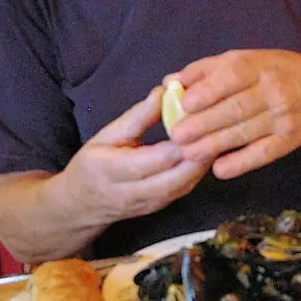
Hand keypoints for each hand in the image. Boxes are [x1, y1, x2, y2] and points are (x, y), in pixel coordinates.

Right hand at [60, 87, 209, 225]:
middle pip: (175, 177)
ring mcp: (150, 204)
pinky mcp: (162, 207)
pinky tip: (209, 150)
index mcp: (113, 171)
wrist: (83, 205)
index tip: (197, 119)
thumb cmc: (93, 164)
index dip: (179, 142)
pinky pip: (185, 188)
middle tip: (217, 128)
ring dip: (204, 161)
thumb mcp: (106, 135)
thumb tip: (164, 93)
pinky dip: (199, 169)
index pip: (154, 159)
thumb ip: (137, 117)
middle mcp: (133, 193)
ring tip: (217, 135)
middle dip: (199, 153)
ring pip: (185, 185)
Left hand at [168, 49, 300, 180]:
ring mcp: (283, 118)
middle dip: (204, 124)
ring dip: (215, 145)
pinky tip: (219, 169)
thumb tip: (172, 81)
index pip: (233, 76)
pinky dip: (240, 163)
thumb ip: (207, 70)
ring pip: (245, 133)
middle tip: (177, 136)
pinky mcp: (288, 141)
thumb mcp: (246, 60)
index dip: (209, 91)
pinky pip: (262, 154)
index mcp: (259, 66)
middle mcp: (273, 91)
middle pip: (236, 108)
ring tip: (188, 153)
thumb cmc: (275, 73)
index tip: (185, 104)